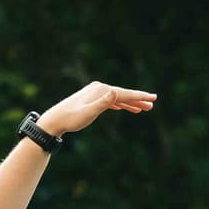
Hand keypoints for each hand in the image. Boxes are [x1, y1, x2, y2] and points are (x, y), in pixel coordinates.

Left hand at [36, 82, 156, 136]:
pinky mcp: (91, 99)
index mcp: (101, 90)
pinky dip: (119, 104)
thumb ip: (103, 103)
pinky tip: (125, 107)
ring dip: (130, 103)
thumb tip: (114, 92)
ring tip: (143, 109)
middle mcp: (99, 88)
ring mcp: (95, 93)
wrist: (55, 120)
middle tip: (153, 103)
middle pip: (123, 94)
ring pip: (117, 97)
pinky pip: (110, 101)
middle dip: (138, 99)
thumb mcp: (88, 113)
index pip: (124, 93)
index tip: (154, 98)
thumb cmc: (71, 119)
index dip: (140, 96)